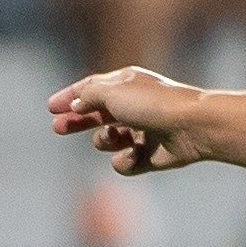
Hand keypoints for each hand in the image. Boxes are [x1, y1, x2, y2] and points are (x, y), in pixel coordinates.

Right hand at [48, 68, 212, 175]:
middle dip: (78, 121)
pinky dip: (126, 161)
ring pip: (108, 140)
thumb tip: (78, 104)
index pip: (93, 88)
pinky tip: (136, 154)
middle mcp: (136, 105)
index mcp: (128, 84)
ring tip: (114, 137)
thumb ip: (88, 95)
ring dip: (105, 141)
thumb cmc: (153, 104)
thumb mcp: (113, 91)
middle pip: (98, 115)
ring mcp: (144, 131)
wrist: (194, 126)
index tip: (50, 107)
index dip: (71, 96)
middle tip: (59, 128)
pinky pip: (125, 163)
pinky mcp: (152, 155)